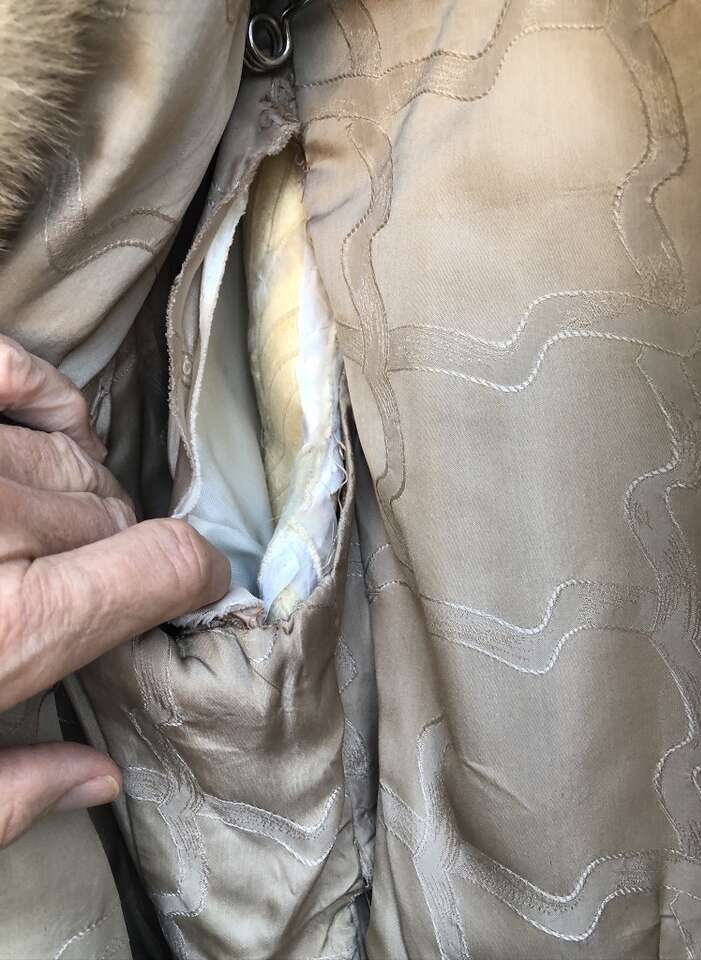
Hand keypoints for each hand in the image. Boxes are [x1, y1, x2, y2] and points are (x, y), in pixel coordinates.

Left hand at [0, 334, 229, 847]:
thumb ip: (11, 792)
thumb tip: (98, 782)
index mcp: (14, 628)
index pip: (172, 565)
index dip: (194, 576)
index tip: (187, 586)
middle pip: (123, 514)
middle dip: (116, 550)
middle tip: (81, 577)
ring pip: (77, 456)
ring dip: (78, 488)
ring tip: (52, 519)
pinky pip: (16, 372)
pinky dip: (46, 394)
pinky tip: (54, 425)